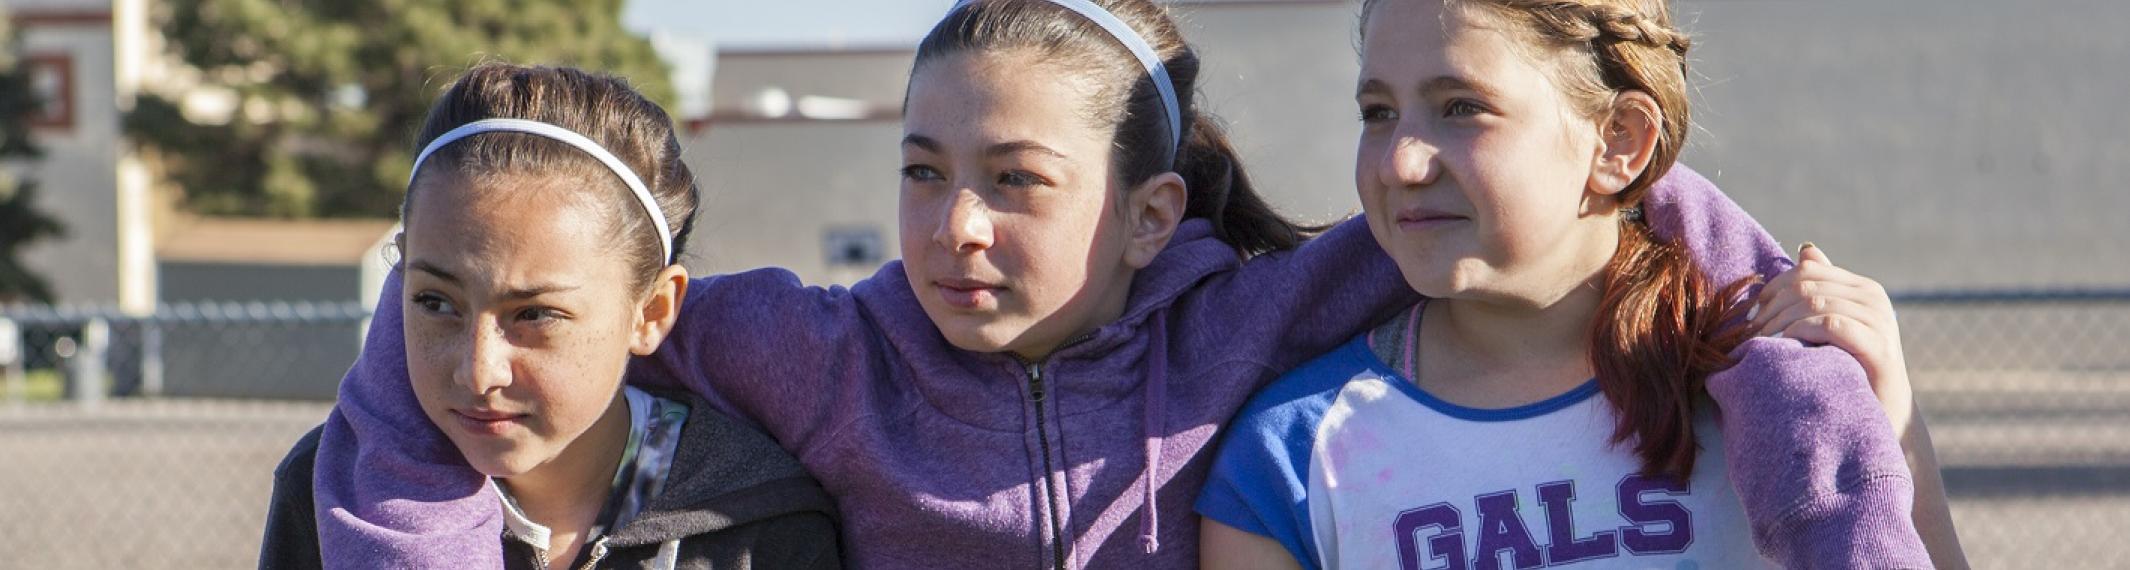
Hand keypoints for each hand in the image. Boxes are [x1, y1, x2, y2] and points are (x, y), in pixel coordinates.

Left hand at [1748, 243, 1912, 433]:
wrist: (1885, 416)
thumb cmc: (1851, 371)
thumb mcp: (1834, 326)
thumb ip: (1821, 290)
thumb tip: (1805, 248)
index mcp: (1861, 288)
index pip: (1807, 271)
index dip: (1772, 289)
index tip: (1751, 315)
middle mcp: (1874, 297)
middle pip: (1807, 285)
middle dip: (1772, 306)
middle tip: (1750, 332)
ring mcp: (1879, 319)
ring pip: (1815, 302)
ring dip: (1779, 321)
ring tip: (1760, 343)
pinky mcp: (1878, 345)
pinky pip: (1830, 323)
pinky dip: (1800, 331)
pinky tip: (1784, 346)